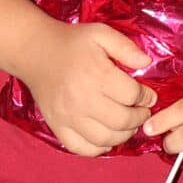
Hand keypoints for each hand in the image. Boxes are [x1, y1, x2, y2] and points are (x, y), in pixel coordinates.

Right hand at [20, 20, 152, 156]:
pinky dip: (99, 148)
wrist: (35, 51)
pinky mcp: (57, 127)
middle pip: (123, 120)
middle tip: (141, 111)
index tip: (147, 95)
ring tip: (127, 124)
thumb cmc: (71, 42)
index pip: (132, 95)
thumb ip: (125, 47)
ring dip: (124, 134)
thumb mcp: (101, 33)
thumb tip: (146, 62)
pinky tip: (106, 136)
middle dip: (139, 117)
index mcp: (97, 75)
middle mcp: (83, 99)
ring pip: (106, 139)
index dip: (146, 96)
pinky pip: (83, 148)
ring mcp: (68, 117)